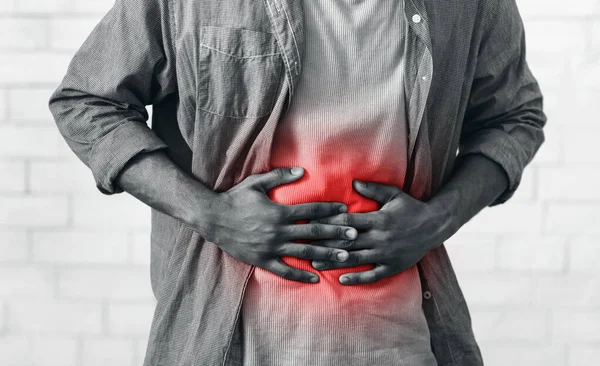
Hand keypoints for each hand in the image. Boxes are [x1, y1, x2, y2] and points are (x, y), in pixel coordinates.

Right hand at [196, 167, 357, 283]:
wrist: (213, 218)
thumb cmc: (235, 198)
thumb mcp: (256, 183)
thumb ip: (280, 176)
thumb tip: (302, 171)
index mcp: (279, 212)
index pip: (311, 210)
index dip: (330, 209)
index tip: (345, 210)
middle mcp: (278, 231)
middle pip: (313, 232)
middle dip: (336, 233)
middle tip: (355, 235)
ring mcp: (271, 247)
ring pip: (304, 252)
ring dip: (326, 254)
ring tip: (345, 257)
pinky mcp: (263, 260)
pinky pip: (285, 270)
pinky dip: (301, 274)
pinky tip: (315, 278)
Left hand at [309, 180, 453, 284]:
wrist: (435, 226)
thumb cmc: (411, 208)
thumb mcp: (394, 195)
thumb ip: (374, 189)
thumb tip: (353, 183)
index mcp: (379, 219)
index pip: (348, 222)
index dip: (329, 223)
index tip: (312, 224)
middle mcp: (380, 238)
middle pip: (347, 242)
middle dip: (325, 244)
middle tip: (305, 245)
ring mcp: (386, 254)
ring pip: (356, 259)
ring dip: (334, 262)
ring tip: (316, 263)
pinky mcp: (392, 266)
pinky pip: (372, 274)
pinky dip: (357, 278)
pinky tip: (342, 280)